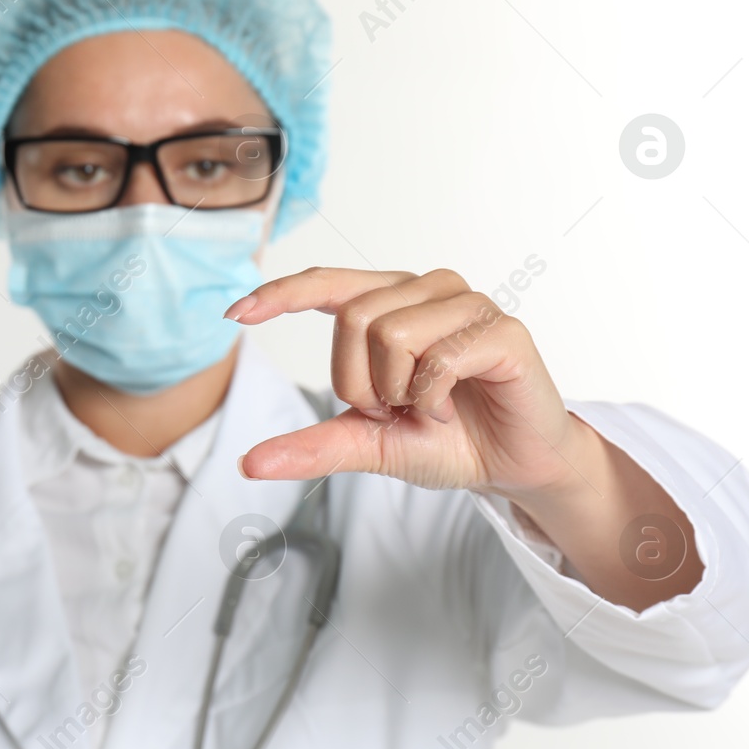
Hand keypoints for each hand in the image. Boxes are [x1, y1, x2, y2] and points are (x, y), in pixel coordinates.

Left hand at [225, 267, 586, 498]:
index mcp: (389, 304)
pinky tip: (453, 408)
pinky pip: (438, 358)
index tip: (235, 314)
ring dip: (399, 390)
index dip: (280, 293)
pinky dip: (434, 398)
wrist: (512, 466)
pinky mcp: (501, 330)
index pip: (326, 283)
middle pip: (353, 318)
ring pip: (390, 332)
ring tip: (427, 407)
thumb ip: (313, 446)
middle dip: (360, 382)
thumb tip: (248, 463)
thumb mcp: (368, 443)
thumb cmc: (445, 439)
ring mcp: (466, 303)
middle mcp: (425, 289)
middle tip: (394, 409)